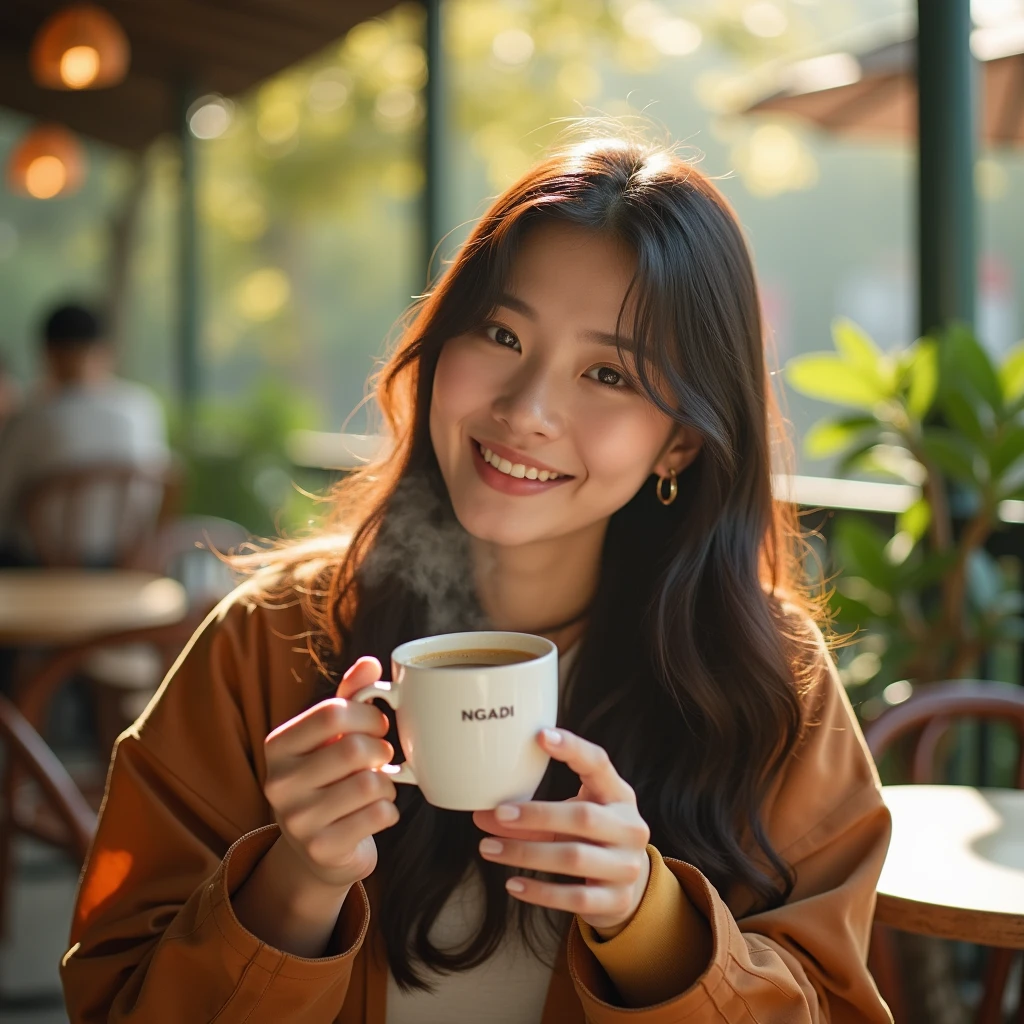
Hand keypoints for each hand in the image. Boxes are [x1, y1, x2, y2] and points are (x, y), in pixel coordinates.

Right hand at [262, 656, 399, 890]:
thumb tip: (371, 663)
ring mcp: (297, 820)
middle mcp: (279, 782)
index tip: (378, 725)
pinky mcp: (320, 850)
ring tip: (378, 786)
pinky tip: (377, 812)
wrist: (319, 850)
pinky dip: (389, 811)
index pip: (332, 713)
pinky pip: (378, 816)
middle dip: (381, 751)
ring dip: (387, 784)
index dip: (368, 715)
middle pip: (354, 749)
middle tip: (381, 759)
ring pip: (370, 784)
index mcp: (278, 746)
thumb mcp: (332, 737)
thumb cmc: (329, 779)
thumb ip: (350, 698)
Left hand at [473, 728, 650, 935]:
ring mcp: (626, 865)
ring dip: (526, 853)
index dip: (572, 749)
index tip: (540, 736)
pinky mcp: (616, 900)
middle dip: (536, 815)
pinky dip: (540, 892)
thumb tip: (485, 814)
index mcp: (619, 795)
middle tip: (497, 813)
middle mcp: (629, 827)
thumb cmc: (593, 838)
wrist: (630, 885)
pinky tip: (512, 884)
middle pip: (582, 817)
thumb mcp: (574, 816)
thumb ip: (537, 814)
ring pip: (574, 858)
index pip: (599, 764)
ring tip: (489, 848)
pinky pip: (575, 898)